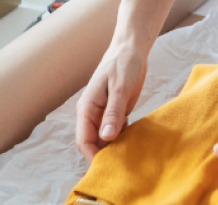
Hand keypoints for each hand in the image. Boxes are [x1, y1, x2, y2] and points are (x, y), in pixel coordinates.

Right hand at [75, 41, 147, 160]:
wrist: (131, 49)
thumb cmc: (124, 64)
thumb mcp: (121, 88)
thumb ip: (113, 112)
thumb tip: (106, 137)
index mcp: (87, 108)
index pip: (83, 141)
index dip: (94, 156)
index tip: (110, 167)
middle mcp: (91, 114)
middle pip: (93, 143)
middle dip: (105, 155)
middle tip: (124, 165)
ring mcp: (102, 114)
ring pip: (103, 139)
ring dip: (114, 148)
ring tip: (130, 156)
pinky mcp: (113, 113)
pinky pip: (114, 132)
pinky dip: (122, 138)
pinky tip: (134, 142)